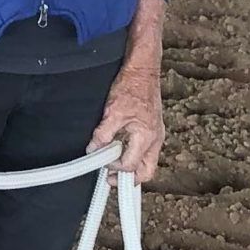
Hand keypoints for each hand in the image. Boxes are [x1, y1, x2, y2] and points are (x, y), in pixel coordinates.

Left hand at [94, 57, 164, 182]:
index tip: (101, 165)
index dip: (114, 168)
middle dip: (129, 179)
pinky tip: (121, 151)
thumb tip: (93, 149)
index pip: (130, 164)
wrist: (143, 70)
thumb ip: (104, 134)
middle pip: (147, 171)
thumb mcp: (112, 111)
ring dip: (132, 168)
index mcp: (146, 136)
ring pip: (148, 162)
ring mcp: (156, 134)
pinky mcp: (154, 129)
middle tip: (111, 179)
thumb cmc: (132, 87)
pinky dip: (135, 156)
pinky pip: (147, 150)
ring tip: (113, 167)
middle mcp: (155, 139)